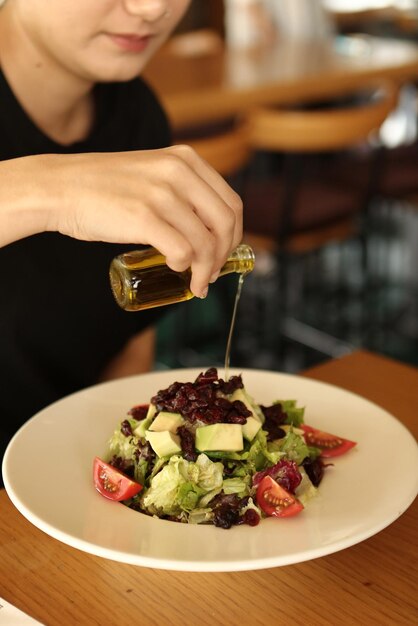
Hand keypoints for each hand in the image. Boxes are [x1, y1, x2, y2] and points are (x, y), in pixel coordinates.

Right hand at [2, 146, 242, 297]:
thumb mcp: (151, 174)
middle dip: (224, 256)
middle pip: (226, 224)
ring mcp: (161, 194)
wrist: (58, 187)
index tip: (222, 254)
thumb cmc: (102, 188)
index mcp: (185, 160)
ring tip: (196, 282)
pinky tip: (176, 269)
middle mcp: (178, 172)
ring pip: (206, 242)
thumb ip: (180, 191)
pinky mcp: (144, 216)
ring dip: (206, 270)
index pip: (231, 203)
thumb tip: (206, 232)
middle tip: (212, 274)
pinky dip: (186, 267)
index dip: (234, 236)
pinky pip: (183, 251)